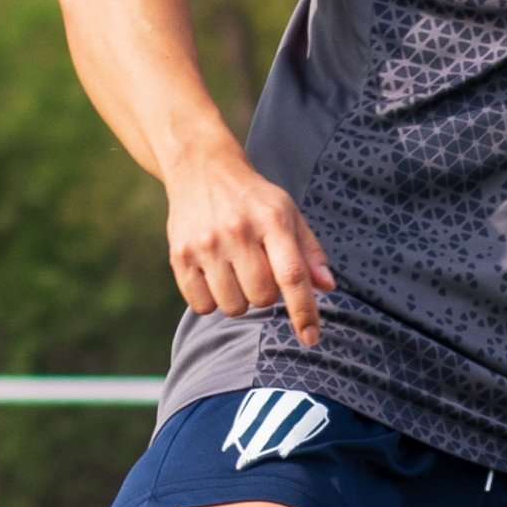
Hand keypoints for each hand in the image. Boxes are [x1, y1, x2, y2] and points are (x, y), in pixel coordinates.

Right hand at [161, 141, 334, 344]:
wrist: (201, 169)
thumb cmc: (253, 199)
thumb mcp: (288, 213)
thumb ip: (309, 251)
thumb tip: (327, 287)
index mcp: (272, 220)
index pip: (292, 276)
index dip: (304, 311)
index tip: (311, 338)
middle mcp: (237, 231)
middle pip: (262, 297)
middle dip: (266, 295)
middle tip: (258, 271)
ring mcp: (206, 244)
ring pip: (233, 306)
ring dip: (240, 299)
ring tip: (235, 272)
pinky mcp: (179, 255)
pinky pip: (202, 306)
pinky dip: (212, 300)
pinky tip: (214, 275)